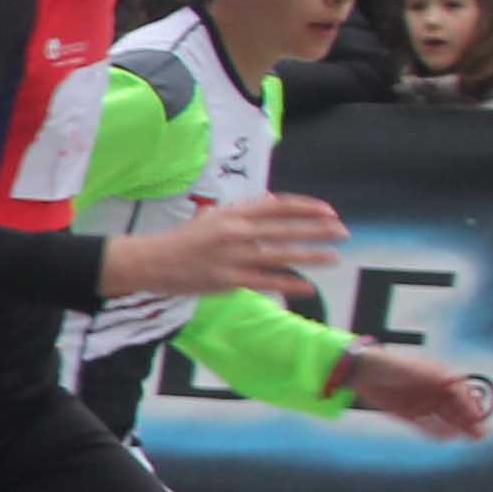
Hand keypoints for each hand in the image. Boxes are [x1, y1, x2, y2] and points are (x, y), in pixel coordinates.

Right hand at [108, 192, 341, 301]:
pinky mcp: (228, 280)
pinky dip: (289, 285)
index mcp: (233, 214)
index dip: (307, 208)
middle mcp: (236, 232)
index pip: (279, 206)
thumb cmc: (181, 240)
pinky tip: (308, 288)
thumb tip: (271, 203)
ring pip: (281, 256)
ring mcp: (233, 257)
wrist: (149, 261)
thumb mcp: (211, 218)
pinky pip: (266, 282)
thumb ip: (242, 212)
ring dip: (312, 257)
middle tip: (342, 232)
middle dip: (319, 230)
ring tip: (334, 258)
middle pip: (286, 229)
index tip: (328, 211)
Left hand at [337, 347, 488, 442]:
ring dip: (455, 428)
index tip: (478, 417)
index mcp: (441, 379)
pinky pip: (426, 426)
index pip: (463, 395)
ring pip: (444, 420)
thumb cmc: (393, 365)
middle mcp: (434, 393)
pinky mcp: (409, 415)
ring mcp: (423, 405)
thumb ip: (437, 376)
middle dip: (469, 421)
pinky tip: (445, 437)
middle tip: (480, 434)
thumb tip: (458, 377)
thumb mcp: (417, 369)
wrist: (365, 372)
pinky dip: (435, 431)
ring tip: (465, 437)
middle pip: (456, 410)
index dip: (471, 406)